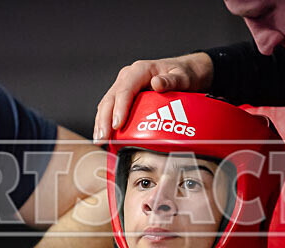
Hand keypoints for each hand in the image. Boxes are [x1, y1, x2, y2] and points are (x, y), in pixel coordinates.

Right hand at [93, 52, 213, 143]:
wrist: (184, 73)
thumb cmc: (183, 74)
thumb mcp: (183, 76)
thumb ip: (172, 80)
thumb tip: (157, 83)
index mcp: (139, 70)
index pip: (124, 90)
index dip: (119, 108)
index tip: (117, 125)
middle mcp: (128, 77)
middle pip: (110, 99)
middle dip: (104, 120)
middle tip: (102, 138)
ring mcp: (124, 87)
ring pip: (106, 105)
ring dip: (101, 124)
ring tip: (100, 141)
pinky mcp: (124, 98)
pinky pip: (111, 110)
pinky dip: (106, 124)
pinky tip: (106, 138)